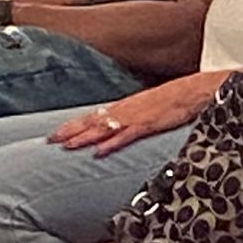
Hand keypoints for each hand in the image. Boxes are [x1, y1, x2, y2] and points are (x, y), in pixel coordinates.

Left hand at [50, 71, 213, 155]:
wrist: (192, 91)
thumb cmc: (172, 100)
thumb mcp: (147, 107)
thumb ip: (130, 118)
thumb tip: (114, 129)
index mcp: (124, 106)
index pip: (93, 116)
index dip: (73, 125)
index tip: (55, 132)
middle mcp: (125, 110)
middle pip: (92, 121)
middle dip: (70, 131)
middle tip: (50, 140)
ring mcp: (135, 117)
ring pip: (104, 128)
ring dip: (85, 137)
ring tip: (68, 146)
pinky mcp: (148, 125)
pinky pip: (126, 136)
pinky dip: (112, 144)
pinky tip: (100, 152)